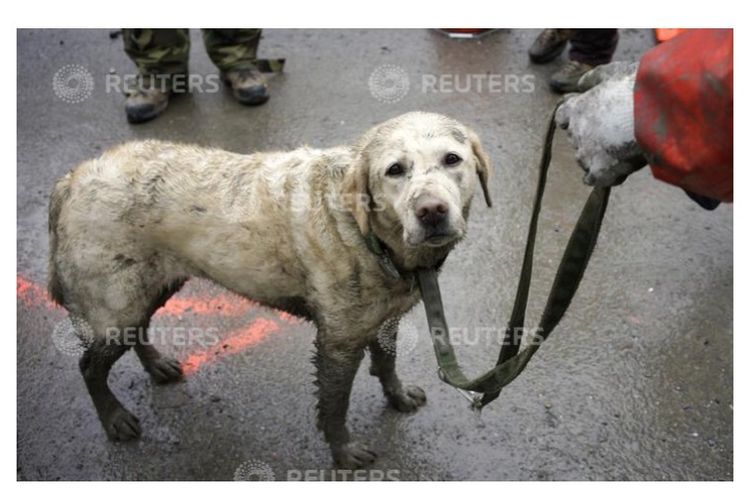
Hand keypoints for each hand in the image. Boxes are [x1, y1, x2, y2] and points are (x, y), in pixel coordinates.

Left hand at [555, 62, 646, 186]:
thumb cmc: (636, 88)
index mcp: (576, 109)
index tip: (584, 116)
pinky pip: (594, 179)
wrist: (655, 112)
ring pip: (583, 159)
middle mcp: (576, 132)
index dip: (573, 117)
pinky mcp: (600, 171)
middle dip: (589, 136)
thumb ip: (594, 78)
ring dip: (596, 156)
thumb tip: (580, 84)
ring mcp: (586, 154)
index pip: (563, 116)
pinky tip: (613, 174)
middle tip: (611, 132)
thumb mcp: (614, 72)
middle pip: (576, 137)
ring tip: (618, 151)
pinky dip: (602, 177)